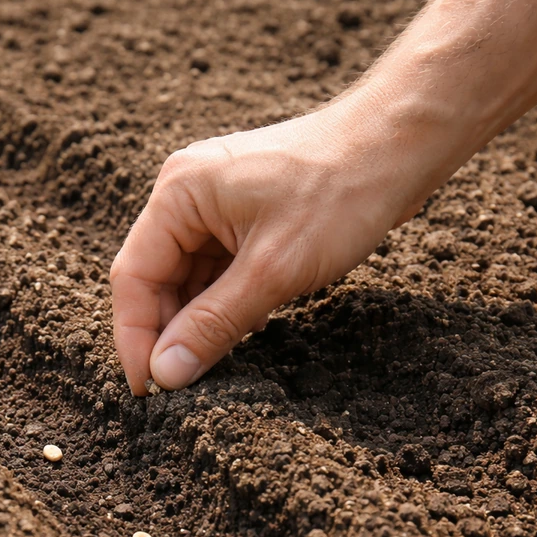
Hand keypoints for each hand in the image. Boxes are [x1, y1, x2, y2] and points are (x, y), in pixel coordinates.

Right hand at [110, 99, 424, 394]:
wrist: (402, 145)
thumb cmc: (341, 194)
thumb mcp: (273, 270)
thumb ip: (213, 324)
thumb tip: (165, 374)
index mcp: (179, 193)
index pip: (134, 276)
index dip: (135, 337)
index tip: (147, 391)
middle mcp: (187, 193)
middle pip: (157, 278)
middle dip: (168, 332)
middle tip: (183, 386)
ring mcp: (216, 202)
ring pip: (189, 277)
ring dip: (199, 320)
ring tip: (216, 364)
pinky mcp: (245, 214)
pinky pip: (218, 268)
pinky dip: (226, 302)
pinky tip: (247, 328)